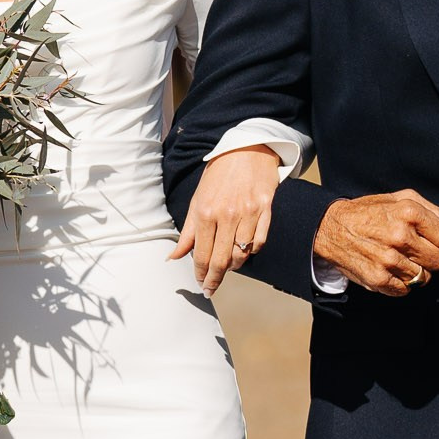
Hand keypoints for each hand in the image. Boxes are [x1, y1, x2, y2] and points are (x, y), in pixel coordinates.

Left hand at [172, 146, 280, 292]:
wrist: (247, 149)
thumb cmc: (219, 175)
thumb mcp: (197, 200)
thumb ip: (187, 232)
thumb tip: (173, 257)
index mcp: (205, 212)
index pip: (201, 254)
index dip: (200, 273)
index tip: (200, 283)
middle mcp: (226, 215)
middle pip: (221, 260)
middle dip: (214, 279)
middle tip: (210, 288)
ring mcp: (248, 213)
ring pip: (242, 254)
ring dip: (234, 265)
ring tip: (227, 267)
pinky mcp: (266, 210)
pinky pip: (259, 242)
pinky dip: (251, 251)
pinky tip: (244, 251)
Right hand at [312, 190, 438, 296]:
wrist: (331, 228)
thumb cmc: (371, 212)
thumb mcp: (403, 201)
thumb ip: (437, 214)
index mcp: (409, 212)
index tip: (438, 240)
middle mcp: (400, 236)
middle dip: (433, 257)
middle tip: (417, 249)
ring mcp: (389, 260)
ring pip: (424, 277)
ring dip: (417, 270)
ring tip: (400, 257)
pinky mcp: (378, 279)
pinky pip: (406, 290)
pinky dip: (402, 283)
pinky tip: (390, 268)